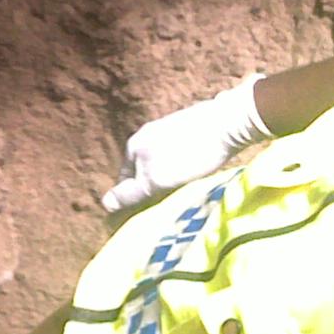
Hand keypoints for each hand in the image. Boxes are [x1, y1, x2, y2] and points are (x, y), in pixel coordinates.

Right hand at [102, 77, 268, 213]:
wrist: (228, 123)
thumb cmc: (192, 155)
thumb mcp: (158, 180)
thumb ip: (131, 193)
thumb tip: (104, 205)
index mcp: (133, 147)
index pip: (125, 180)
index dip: (135, 197)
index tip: (150, 210)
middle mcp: (144, 134)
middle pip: (142, 168)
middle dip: (151, 184)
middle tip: (169, 200)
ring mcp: (165, 127)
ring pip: (160, 159)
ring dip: (167, 173)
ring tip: (186, 185)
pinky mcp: (187, 125)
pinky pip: (177, 150)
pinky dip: (182, 161)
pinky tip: (197, 167)